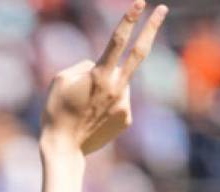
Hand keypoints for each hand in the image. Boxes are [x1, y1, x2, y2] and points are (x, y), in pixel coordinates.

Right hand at [41, 1, 166, 155]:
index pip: (118, 40)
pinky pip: (119, 101)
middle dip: (152, 28)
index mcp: (99, 75)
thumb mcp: (60, 80)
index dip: (129, 19)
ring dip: (107, 87)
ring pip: (119, 83)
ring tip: (87, 107)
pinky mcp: (126, 118)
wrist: (64, 148)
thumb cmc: (56, 112)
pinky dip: (108, 104)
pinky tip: (94, 117)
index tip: (140, 3)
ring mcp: (124, 103)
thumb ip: (83, 65)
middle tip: (163, 9)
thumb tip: (99, 65)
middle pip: (139, 52)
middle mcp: (116, 87)